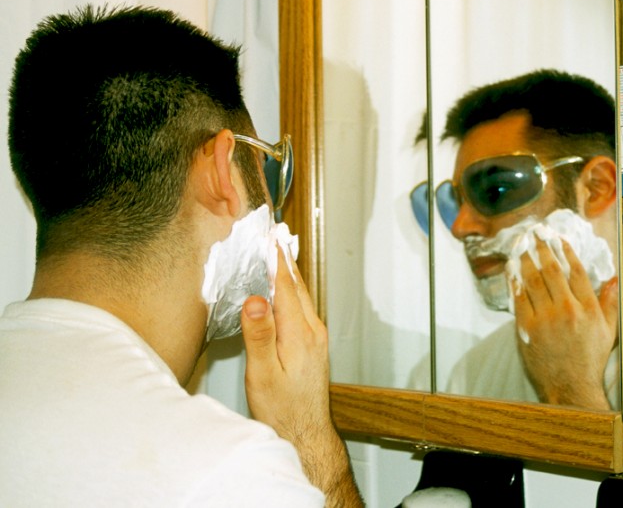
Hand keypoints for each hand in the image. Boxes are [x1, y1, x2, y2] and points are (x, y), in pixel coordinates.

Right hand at [240, 248, 362, 506]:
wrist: (305, 435)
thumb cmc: (283, 410)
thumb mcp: (263, 373)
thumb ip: (260, 334)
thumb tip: (256, 299)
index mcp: (300, 333)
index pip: (287, 286)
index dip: (276, 260)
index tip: (269, 237)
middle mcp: (313, 331)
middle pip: (297, 287)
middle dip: (284, 261)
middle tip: (272, 236)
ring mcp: (316, 339)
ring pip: (301, 298)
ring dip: (288, 276)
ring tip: (276, 255)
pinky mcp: (313, 347)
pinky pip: (301, 309)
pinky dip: (291, 293)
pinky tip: (282, 293)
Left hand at [513, 237, 617, 408]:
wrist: (570, 387)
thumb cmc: (589, 359)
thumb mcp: (608, 330)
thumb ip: (610, 302)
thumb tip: (612, 278)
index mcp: (588, 308)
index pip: (576, 271)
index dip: (566, 251)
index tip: (558, 239)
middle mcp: (567, 310)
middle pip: (552, 270)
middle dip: (542, 249)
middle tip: (535, 235)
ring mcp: (546, 318)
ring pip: (533, 281)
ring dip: (526, 260)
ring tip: (521, 247)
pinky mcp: (528, 328)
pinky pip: (519, 298)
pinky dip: (515, 282)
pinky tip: (512, 270)